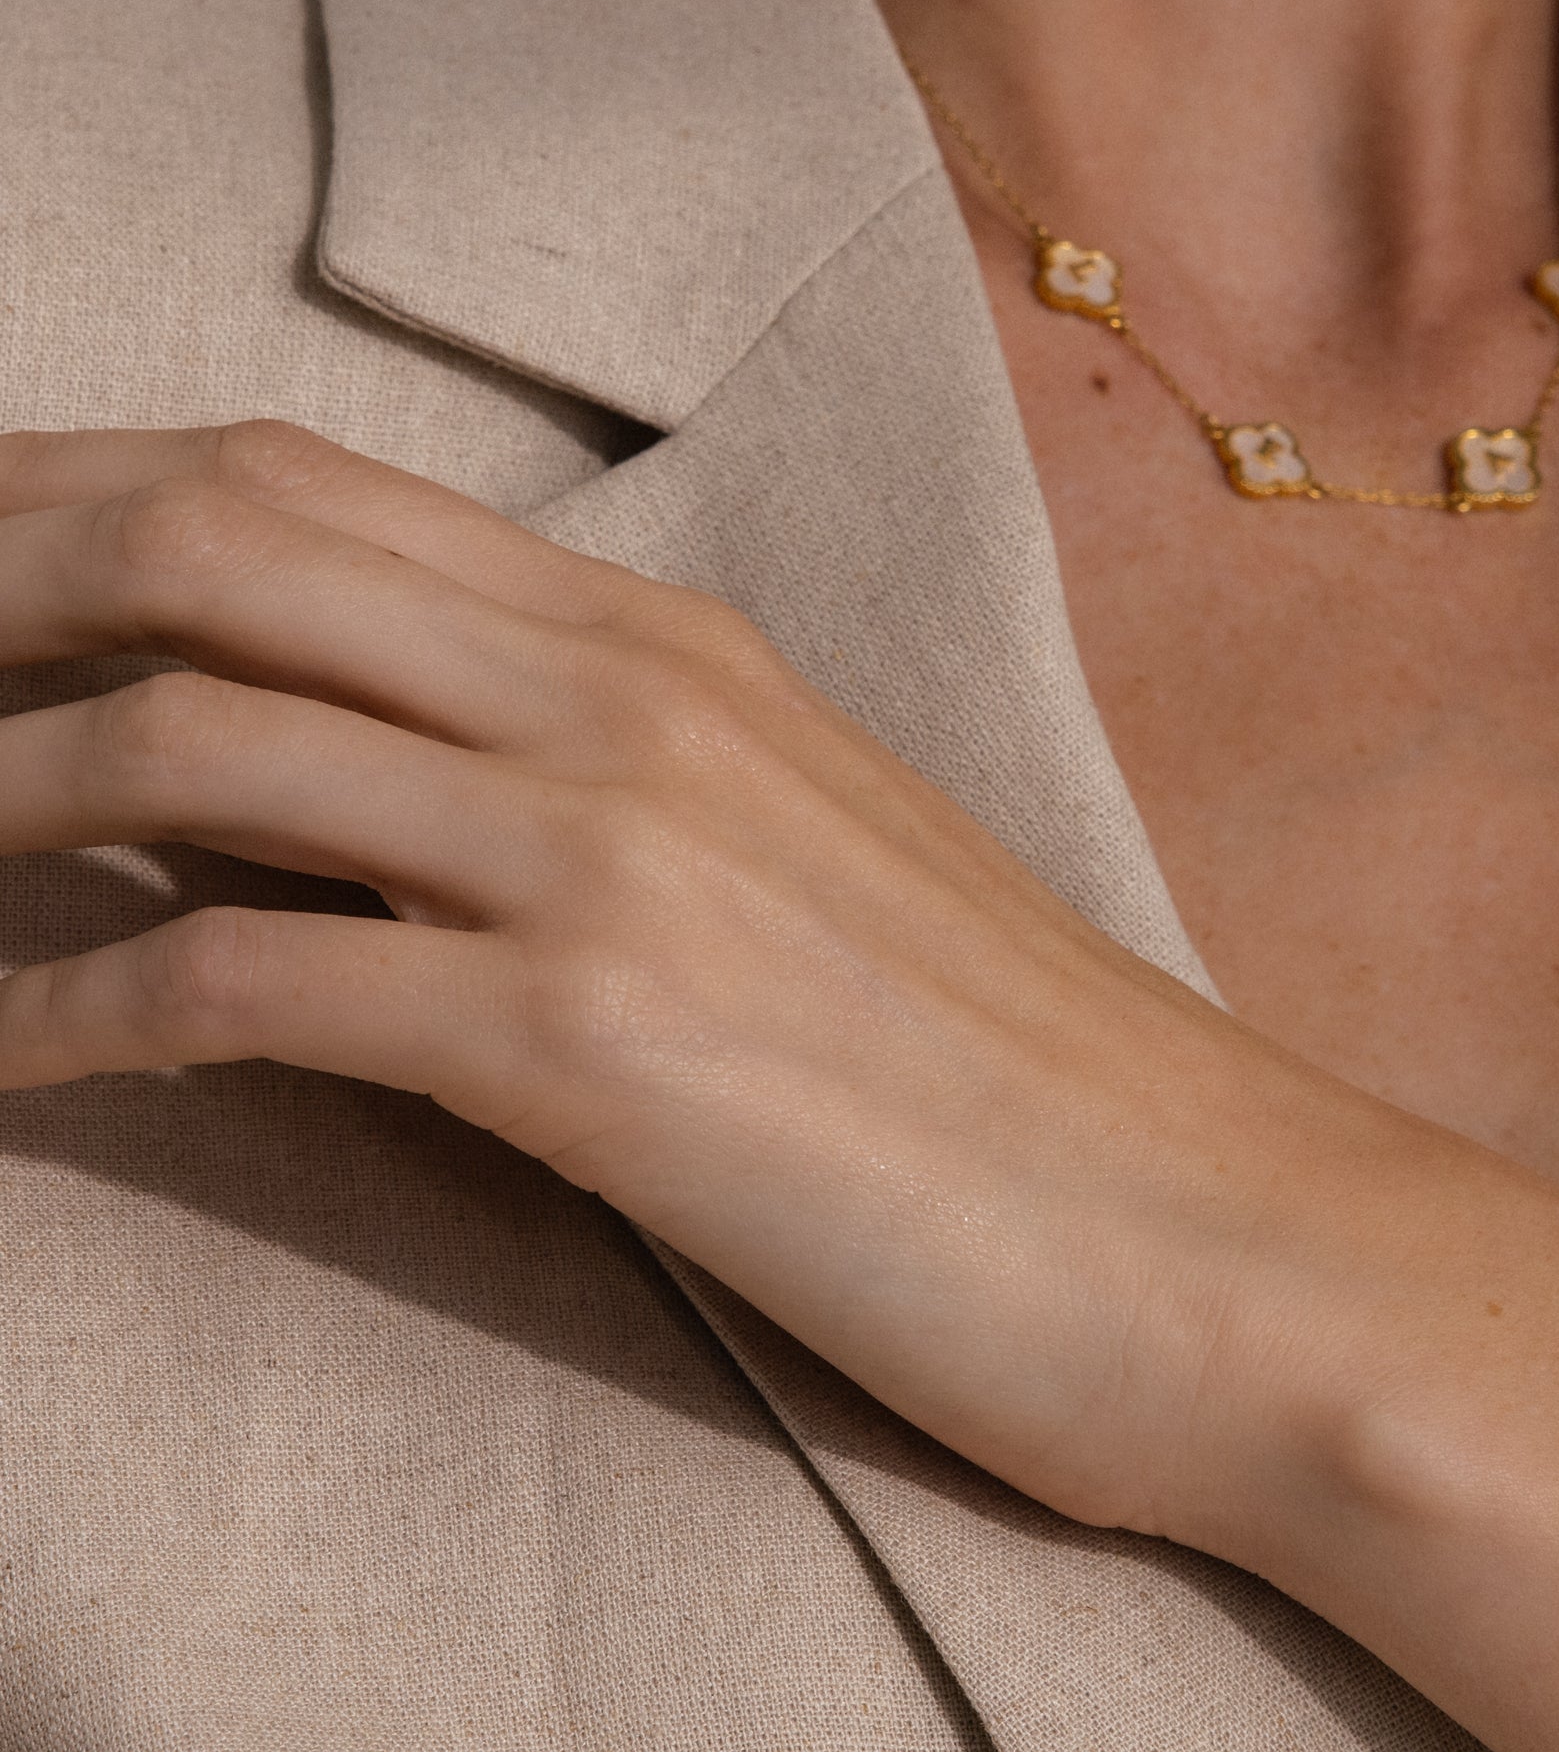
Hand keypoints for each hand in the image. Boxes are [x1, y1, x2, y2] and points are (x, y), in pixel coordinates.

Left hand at [0, 424, 1558, 1751]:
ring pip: (184, 734)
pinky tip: (5, 1079)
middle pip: (203, 537)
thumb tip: (437, 840)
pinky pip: (241, 984)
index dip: (70, 494)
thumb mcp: (840, 897)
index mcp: (691, 656)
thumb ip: (647, 819)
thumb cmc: (1057, 1120)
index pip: (305, 489)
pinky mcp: (601, 1046)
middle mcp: (636, 707)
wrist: (1242, 1262)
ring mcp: (619, 861)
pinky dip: (71, 1018)